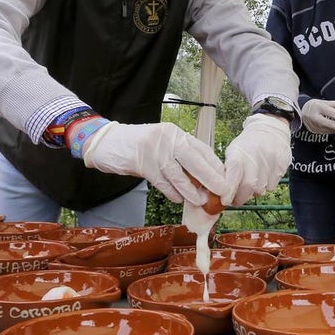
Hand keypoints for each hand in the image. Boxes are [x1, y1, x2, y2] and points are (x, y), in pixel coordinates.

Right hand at [80, 121, 225, 204]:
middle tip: (222, 192)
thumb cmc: (139, 146)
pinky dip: (172, 192)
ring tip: (201, 201)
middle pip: (195, 160)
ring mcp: (155, 151)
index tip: (226, 180)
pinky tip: (179, 200)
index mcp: (176, 133)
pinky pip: (162, 182)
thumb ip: (181, 158)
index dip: (215, 166)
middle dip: (211, 178)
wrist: (107, 142)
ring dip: (191, 190)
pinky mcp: (142, 163)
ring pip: (178, 174)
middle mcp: (168, 139)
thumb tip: (203, 180)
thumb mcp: (163, 146)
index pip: (202, 150)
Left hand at [222, 114, 291, 205]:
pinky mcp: (281, 164)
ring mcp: (270, 160)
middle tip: (236, 199)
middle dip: (241, 198)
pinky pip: (272, 187)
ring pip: (261, 190)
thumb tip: (222, 194)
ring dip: (254, 192)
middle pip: (248, 187)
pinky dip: (266, 186)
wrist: (270, 129)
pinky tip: (264, 176)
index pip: (234, 173)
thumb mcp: (233, 152)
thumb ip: (228, 171)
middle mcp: (255, 155)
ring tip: (252, 181)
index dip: (230, 189)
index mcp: (239, 152)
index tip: (226, 200)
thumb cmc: (247, 145)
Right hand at [300, 98, 334, 133]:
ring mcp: (312, 124)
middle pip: (327, 123)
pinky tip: (334, 128)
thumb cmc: (316, 105)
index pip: (328, 112)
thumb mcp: (325, 102)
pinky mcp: (313, 130)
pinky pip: (325, 132)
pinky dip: (331, 130)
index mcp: (316, 106)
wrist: (302, 111)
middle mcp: (312, 116)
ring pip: (327, 129)